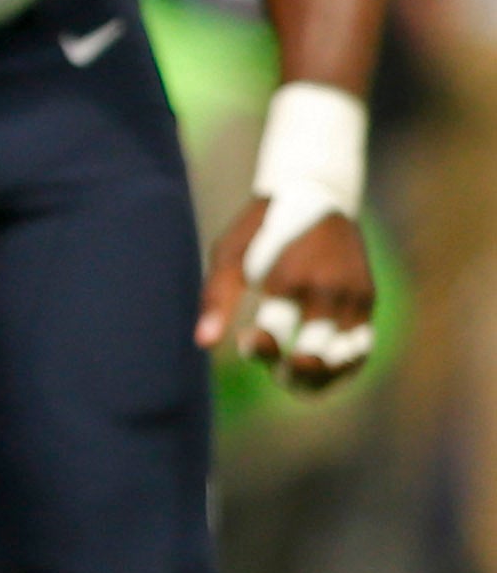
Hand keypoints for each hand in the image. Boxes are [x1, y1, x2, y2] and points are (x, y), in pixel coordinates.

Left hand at [199, 196, 374, 393]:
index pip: (276, 335)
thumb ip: (217, 298)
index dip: (259, 350)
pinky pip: (363, 346)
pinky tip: (319, 373)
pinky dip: (343, 367)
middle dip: (293, 375)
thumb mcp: (230, 253)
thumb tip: (204, 344)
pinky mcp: (368, 298)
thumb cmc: (261, 228)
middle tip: (278, 372)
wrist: (316, 192)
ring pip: (347, 359)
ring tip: (297, 379)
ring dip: (321, 379)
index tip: (249, 338)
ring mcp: (355, 295)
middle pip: (317, 358)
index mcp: (291, 278)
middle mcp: (329, 289)